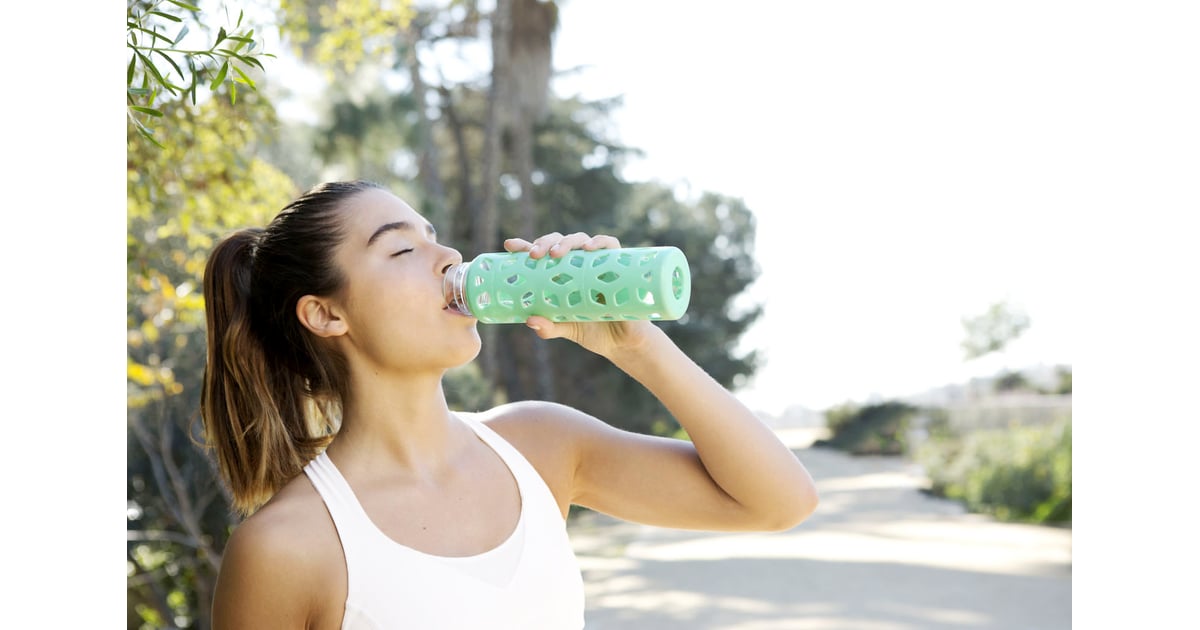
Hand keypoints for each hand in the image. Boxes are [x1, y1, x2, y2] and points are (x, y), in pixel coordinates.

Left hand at [503, 232, 657, 357]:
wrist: (624, 343)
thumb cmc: (595, 332)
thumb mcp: (568, 329)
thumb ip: (549, 327)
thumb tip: (530, 321)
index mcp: (563, 276)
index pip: (542, 255)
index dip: (525, 246)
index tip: (509, 246)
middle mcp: (579, 266)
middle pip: (559, 243)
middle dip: (544, 243)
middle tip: (535, 255)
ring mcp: (598, 264)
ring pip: (581, 240)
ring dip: (566, 241)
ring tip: (556, 253)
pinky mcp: (619, 266)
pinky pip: (611, 246)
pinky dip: (600, 242)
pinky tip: (589, 248)